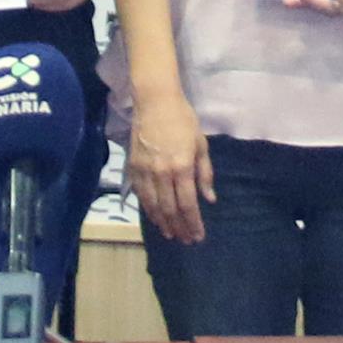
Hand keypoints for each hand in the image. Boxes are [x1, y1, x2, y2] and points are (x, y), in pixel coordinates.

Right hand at [126, 90, 214, 244]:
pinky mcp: (133, 167)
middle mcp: (162, 173)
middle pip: (170, 209)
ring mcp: (145, 171)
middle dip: (179, 227)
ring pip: (153, 205)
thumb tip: (209, 199)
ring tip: (170, 234)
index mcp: (182, 167)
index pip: (188, 204)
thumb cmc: (183, 120)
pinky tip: (155, 217)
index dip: (193, 223)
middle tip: (186, 240)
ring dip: (162, 222)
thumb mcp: (201, 145)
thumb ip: (205, 174)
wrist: (155, 102)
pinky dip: (148, 209)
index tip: (198, 236)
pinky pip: (141, 194)